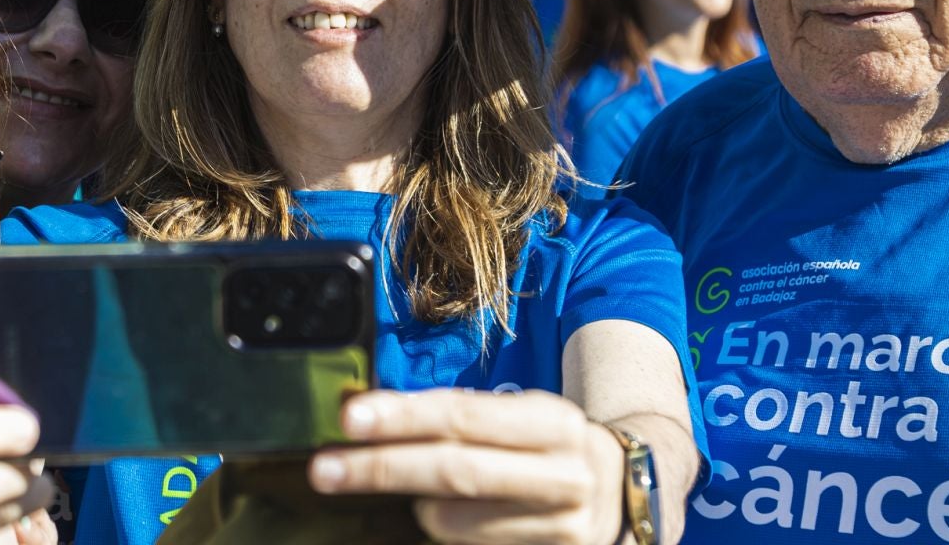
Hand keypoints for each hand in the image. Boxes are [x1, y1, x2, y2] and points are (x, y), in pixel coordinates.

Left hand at [309, 389, 622, 544]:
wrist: (624, 491)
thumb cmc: (546, 445)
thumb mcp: (519, 417)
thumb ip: (460, 418)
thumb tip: (372, 418)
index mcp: (551, 421)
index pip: (463, 414)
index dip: (403, 417)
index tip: (348, 418)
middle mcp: (564, 473)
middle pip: (454, 471)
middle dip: (380, 469)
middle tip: (324, 468)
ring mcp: (563, 526)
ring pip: (454, 521)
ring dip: (418, 507)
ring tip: (420, 494)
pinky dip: (448, 532)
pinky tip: (449, 516)